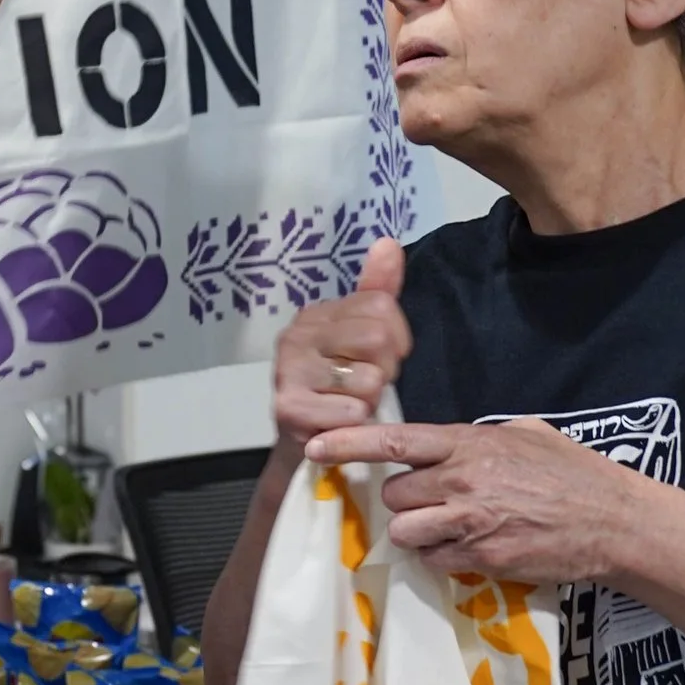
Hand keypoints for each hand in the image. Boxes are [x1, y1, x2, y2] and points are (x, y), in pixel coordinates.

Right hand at [272, 237, 409, 453]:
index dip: (396, 337)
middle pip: (376, 337)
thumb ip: (376, 291)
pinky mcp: (288, 408)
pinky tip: (339, 422)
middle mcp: (296, 335)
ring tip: (349, 403)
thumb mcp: (359, 334)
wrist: (302, 441)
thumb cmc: (337, 387)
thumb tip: (388, 242)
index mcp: (316, 313)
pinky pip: (353, 411)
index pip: (380, 305)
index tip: (379, 357)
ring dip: (370, 400)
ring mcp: (288, 370)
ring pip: (369, 379)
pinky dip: (356, 422)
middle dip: (384, 369)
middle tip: (365, 384)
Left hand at [302, 409, 643, 585]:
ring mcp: (471, 522)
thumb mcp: (528, 435)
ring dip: (418, 531)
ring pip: (406, 530)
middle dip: (405, 500)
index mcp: (469, 444)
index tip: (314, 447)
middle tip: (435, 501)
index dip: (348, 443)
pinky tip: (470, 547)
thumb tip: (453, 441)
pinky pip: (434, 561)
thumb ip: (482, 437)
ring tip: (449, 526)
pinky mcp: (482, 557)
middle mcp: (462, 480)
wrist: (615, 522)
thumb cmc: (576, 474)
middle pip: (394, 494)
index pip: (394, 440)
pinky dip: (443, 557)